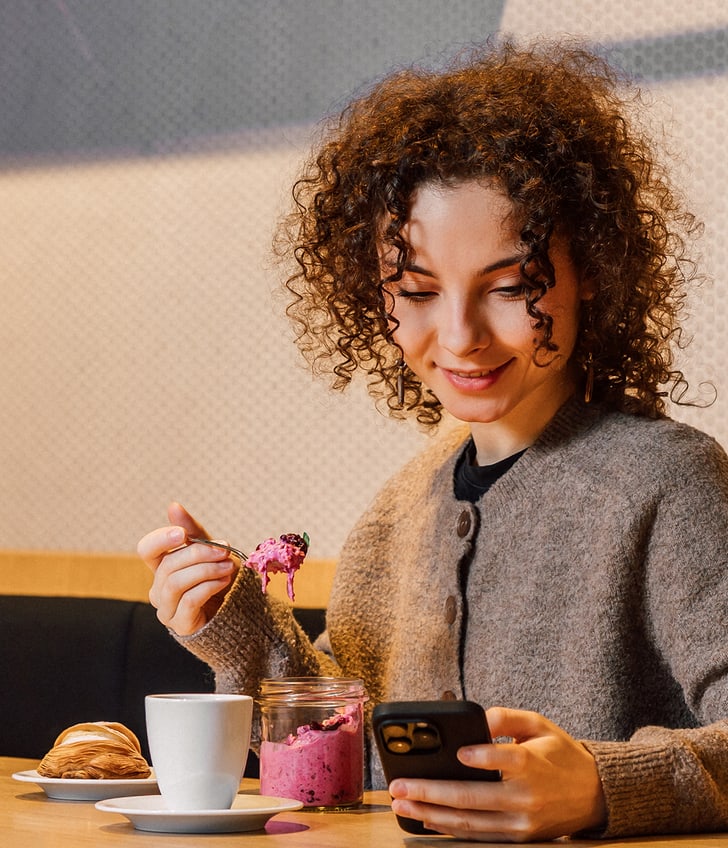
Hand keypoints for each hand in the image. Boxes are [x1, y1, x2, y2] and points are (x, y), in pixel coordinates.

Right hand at [138, 502, 239, 635]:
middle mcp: (159, 589)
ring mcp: (167, 610)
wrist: (240, 612)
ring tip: (228, 566)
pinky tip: (224, 580)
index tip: (182, 534)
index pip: (146, 550)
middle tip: (224, 550)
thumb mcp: (211, 551)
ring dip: (205, 570)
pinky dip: (209, 586)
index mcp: (162, 568)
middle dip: (198, 554)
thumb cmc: (221, 579)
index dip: (160, 539)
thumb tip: (173, 506)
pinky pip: (189, 601)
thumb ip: (193, 532)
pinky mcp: (181, 626)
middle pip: (167, 565)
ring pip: (175, 583)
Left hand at [389, 706, 605, 842]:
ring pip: (469, 822)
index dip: (481, 757)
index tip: (459, 752)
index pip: (504, 759)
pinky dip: (450, 829)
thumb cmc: (560, 754)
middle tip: (399, 786)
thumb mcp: (540, 724)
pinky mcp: (518, 838)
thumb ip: (507, 717)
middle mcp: (524, 797)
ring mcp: (520, 823)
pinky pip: (478, 835)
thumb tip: (478, 717)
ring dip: (431, 814)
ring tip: (402, 805)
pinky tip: (426, 819)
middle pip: (472, 797)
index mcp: (532, 764)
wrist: (594, 795)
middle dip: (430, 792)